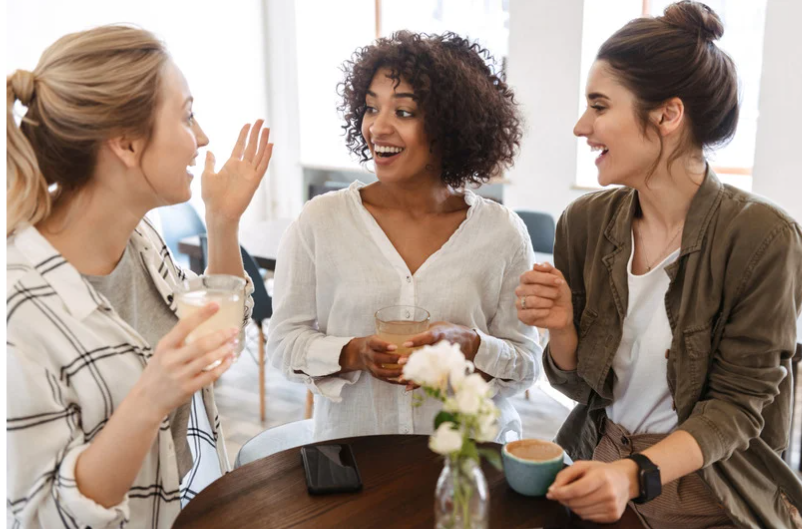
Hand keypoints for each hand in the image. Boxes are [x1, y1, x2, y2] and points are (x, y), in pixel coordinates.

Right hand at [133, 303, 238, 418]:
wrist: (146, 400)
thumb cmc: (157, 372)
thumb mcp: (162, 352)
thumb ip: (179, 341)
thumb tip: (204, 325)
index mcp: (165, 346)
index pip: (184, 326)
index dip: (201, 315)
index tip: (216, 305)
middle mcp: (172, 360)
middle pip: (201, 344)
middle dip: (221, 335)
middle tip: (234, 329)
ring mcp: (181, 375)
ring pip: (209, 359)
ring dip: (225, 349)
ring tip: (234, 343)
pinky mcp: (189, 388)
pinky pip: (211, 375)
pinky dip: (224, 366)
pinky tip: (230, 359)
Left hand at [202, 120, 272, 222]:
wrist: (218, 212)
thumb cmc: (211, 196)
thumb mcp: (207, 175)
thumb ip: (210, 163)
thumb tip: (210, 151)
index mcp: (231, 165)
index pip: (240, 146)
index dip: (244, 134)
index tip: (248, 124)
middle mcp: (242, 167)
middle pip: (252, 146)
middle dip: (256, 133)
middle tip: (261, 120)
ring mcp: (249, 174)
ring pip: (259, 153)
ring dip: (263, 141)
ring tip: (267, 129)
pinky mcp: (254, 181)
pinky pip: (262, 166)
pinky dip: (266, 156)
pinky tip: (270, 145)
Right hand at [340, 336, 405, 384]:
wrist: (358, 354)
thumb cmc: (374, 343)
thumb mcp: (377, 336)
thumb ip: (388, 337)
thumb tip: (409, 337)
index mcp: (369, 343)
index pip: (375, 344)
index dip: (384, 346)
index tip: (395, 347)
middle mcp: (368, 355)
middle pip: (377, 358)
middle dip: (392, 359)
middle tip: (405, 359)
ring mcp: (370, 367)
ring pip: (381, 372)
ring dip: (394, 373)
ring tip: (406, 371)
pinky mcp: (375, 375)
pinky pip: (385, 380)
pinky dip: (396, 381)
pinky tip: (406, 380)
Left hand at [400, 322, 481, 389]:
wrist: (471, 341)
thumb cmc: (451, 332)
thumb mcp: (440, 326)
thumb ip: (426, 330)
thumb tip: (406, 331)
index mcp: (442, 334)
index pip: (429, 337)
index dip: (417, 340)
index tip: (405, 344)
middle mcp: (444, 347)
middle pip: (428, 355)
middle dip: (413, 359)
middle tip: (401, 362)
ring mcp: (446, 360)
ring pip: (430, 369)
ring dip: (415, 373)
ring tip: (402, 378)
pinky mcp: (447, 369)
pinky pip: (433, 378)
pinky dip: (420, 383)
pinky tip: (408, 386)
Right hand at [516, 262, 572, 330]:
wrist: (563, 312)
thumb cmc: (559, 294)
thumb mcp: (558, 278)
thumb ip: (548, 269)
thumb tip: (536, 265)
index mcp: (526, 279)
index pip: (529, 275)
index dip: (545, 278)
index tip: (559, 281)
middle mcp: (520, 290)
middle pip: (533, 289)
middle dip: (549, 292)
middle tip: (557, 294)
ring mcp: (520, 303)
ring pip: (531, 301)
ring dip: (547, 302)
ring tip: (552, 303)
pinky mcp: (522, 316)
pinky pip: (530, 313)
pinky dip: (543, 312)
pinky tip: (548, 311)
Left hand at [546, 460, 638, 523]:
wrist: (625, 480)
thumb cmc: (601, 471)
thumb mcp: (582, 466)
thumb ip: (565, 475)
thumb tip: (552, 490)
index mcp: (601, 477)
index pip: (576, 490)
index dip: (560, 493)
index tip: (550, 493)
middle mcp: (609, 493)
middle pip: (576, 502)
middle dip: (564, 499)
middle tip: (562, 493)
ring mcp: (612, 507)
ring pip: (580, 512)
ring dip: (572, 506)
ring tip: (576, 496)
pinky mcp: (613, 516)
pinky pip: (588, 518)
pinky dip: (582, 511)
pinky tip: (586, 502)